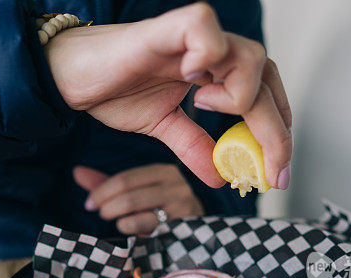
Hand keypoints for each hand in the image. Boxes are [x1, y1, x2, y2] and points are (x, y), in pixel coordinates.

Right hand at [45, 2, 292, 188]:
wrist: (72, 78)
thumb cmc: (114, 89)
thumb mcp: (163, 128)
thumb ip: (194, 147)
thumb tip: (221, 177)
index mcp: (215, 72)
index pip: (266, 96)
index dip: (278, 133)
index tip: (277, 173)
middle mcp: (212, 52)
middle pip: (268, 81)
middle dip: (274, 130)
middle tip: (268, 168)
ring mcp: (193, 38)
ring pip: (251, 55)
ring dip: (241, 95)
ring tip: (206, 107)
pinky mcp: (169, 28)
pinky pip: (206, 29)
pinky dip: (207, 55)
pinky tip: (189, 79)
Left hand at [73, 164, 204, 235]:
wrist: (195, 231)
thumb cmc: (158, 207)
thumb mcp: (135, 191)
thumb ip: (107, 183)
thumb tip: (76, 171)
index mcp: (164, 172)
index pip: (125, 179)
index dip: (102, 192)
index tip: (89, 203)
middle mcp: (177, 187)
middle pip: (129, 197)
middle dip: (108, 207)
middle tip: (100, 214)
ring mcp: (182, 210)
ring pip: (138, 216)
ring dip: (119, 222)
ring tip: (116, 223)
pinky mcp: (182, 230)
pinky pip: (148, 233)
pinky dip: (133, 233)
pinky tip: (132, 231)